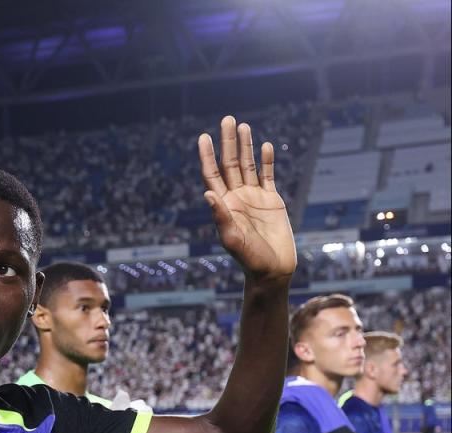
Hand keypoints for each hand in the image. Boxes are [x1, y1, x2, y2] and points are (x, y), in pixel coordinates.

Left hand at [198, 117, 296, 282]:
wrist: (272, 270)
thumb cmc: (250, 259)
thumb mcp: (232, 239)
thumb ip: (221, 216)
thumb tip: (207, 193)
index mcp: (224, 205)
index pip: (212, 174)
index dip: (207, 156)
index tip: (203, 137)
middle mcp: (236, 197)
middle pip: (229, 164)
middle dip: (227, 142)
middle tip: (227, 119)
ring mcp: (254, 198)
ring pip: (247, 166)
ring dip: (245, 146)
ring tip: (242, 126)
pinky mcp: (271, 201)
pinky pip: (268, 176)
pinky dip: (267, 161)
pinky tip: (265, 146)